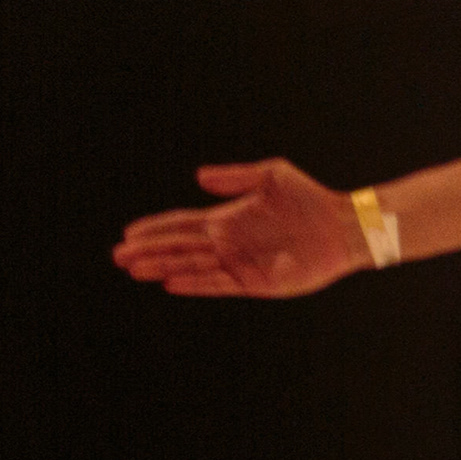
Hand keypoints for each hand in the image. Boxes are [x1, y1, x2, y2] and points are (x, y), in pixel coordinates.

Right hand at [113, 160, 365, 297]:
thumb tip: (198, 177)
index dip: (155, 229)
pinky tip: (171, 282)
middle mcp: (228, 243)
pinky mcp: (256, 282)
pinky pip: (218, 284)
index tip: (128, 232)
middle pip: (179, 247)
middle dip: (149, 251)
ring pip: (192, 266)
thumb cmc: (310, 198)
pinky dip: (194, 283)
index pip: (181, 224)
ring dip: (163, 268)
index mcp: (227, 218)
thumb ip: (234, 177)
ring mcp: (240, 264)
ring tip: (134, 269)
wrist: (343, 227)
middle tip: (117, 256)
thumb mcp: (271, 176)